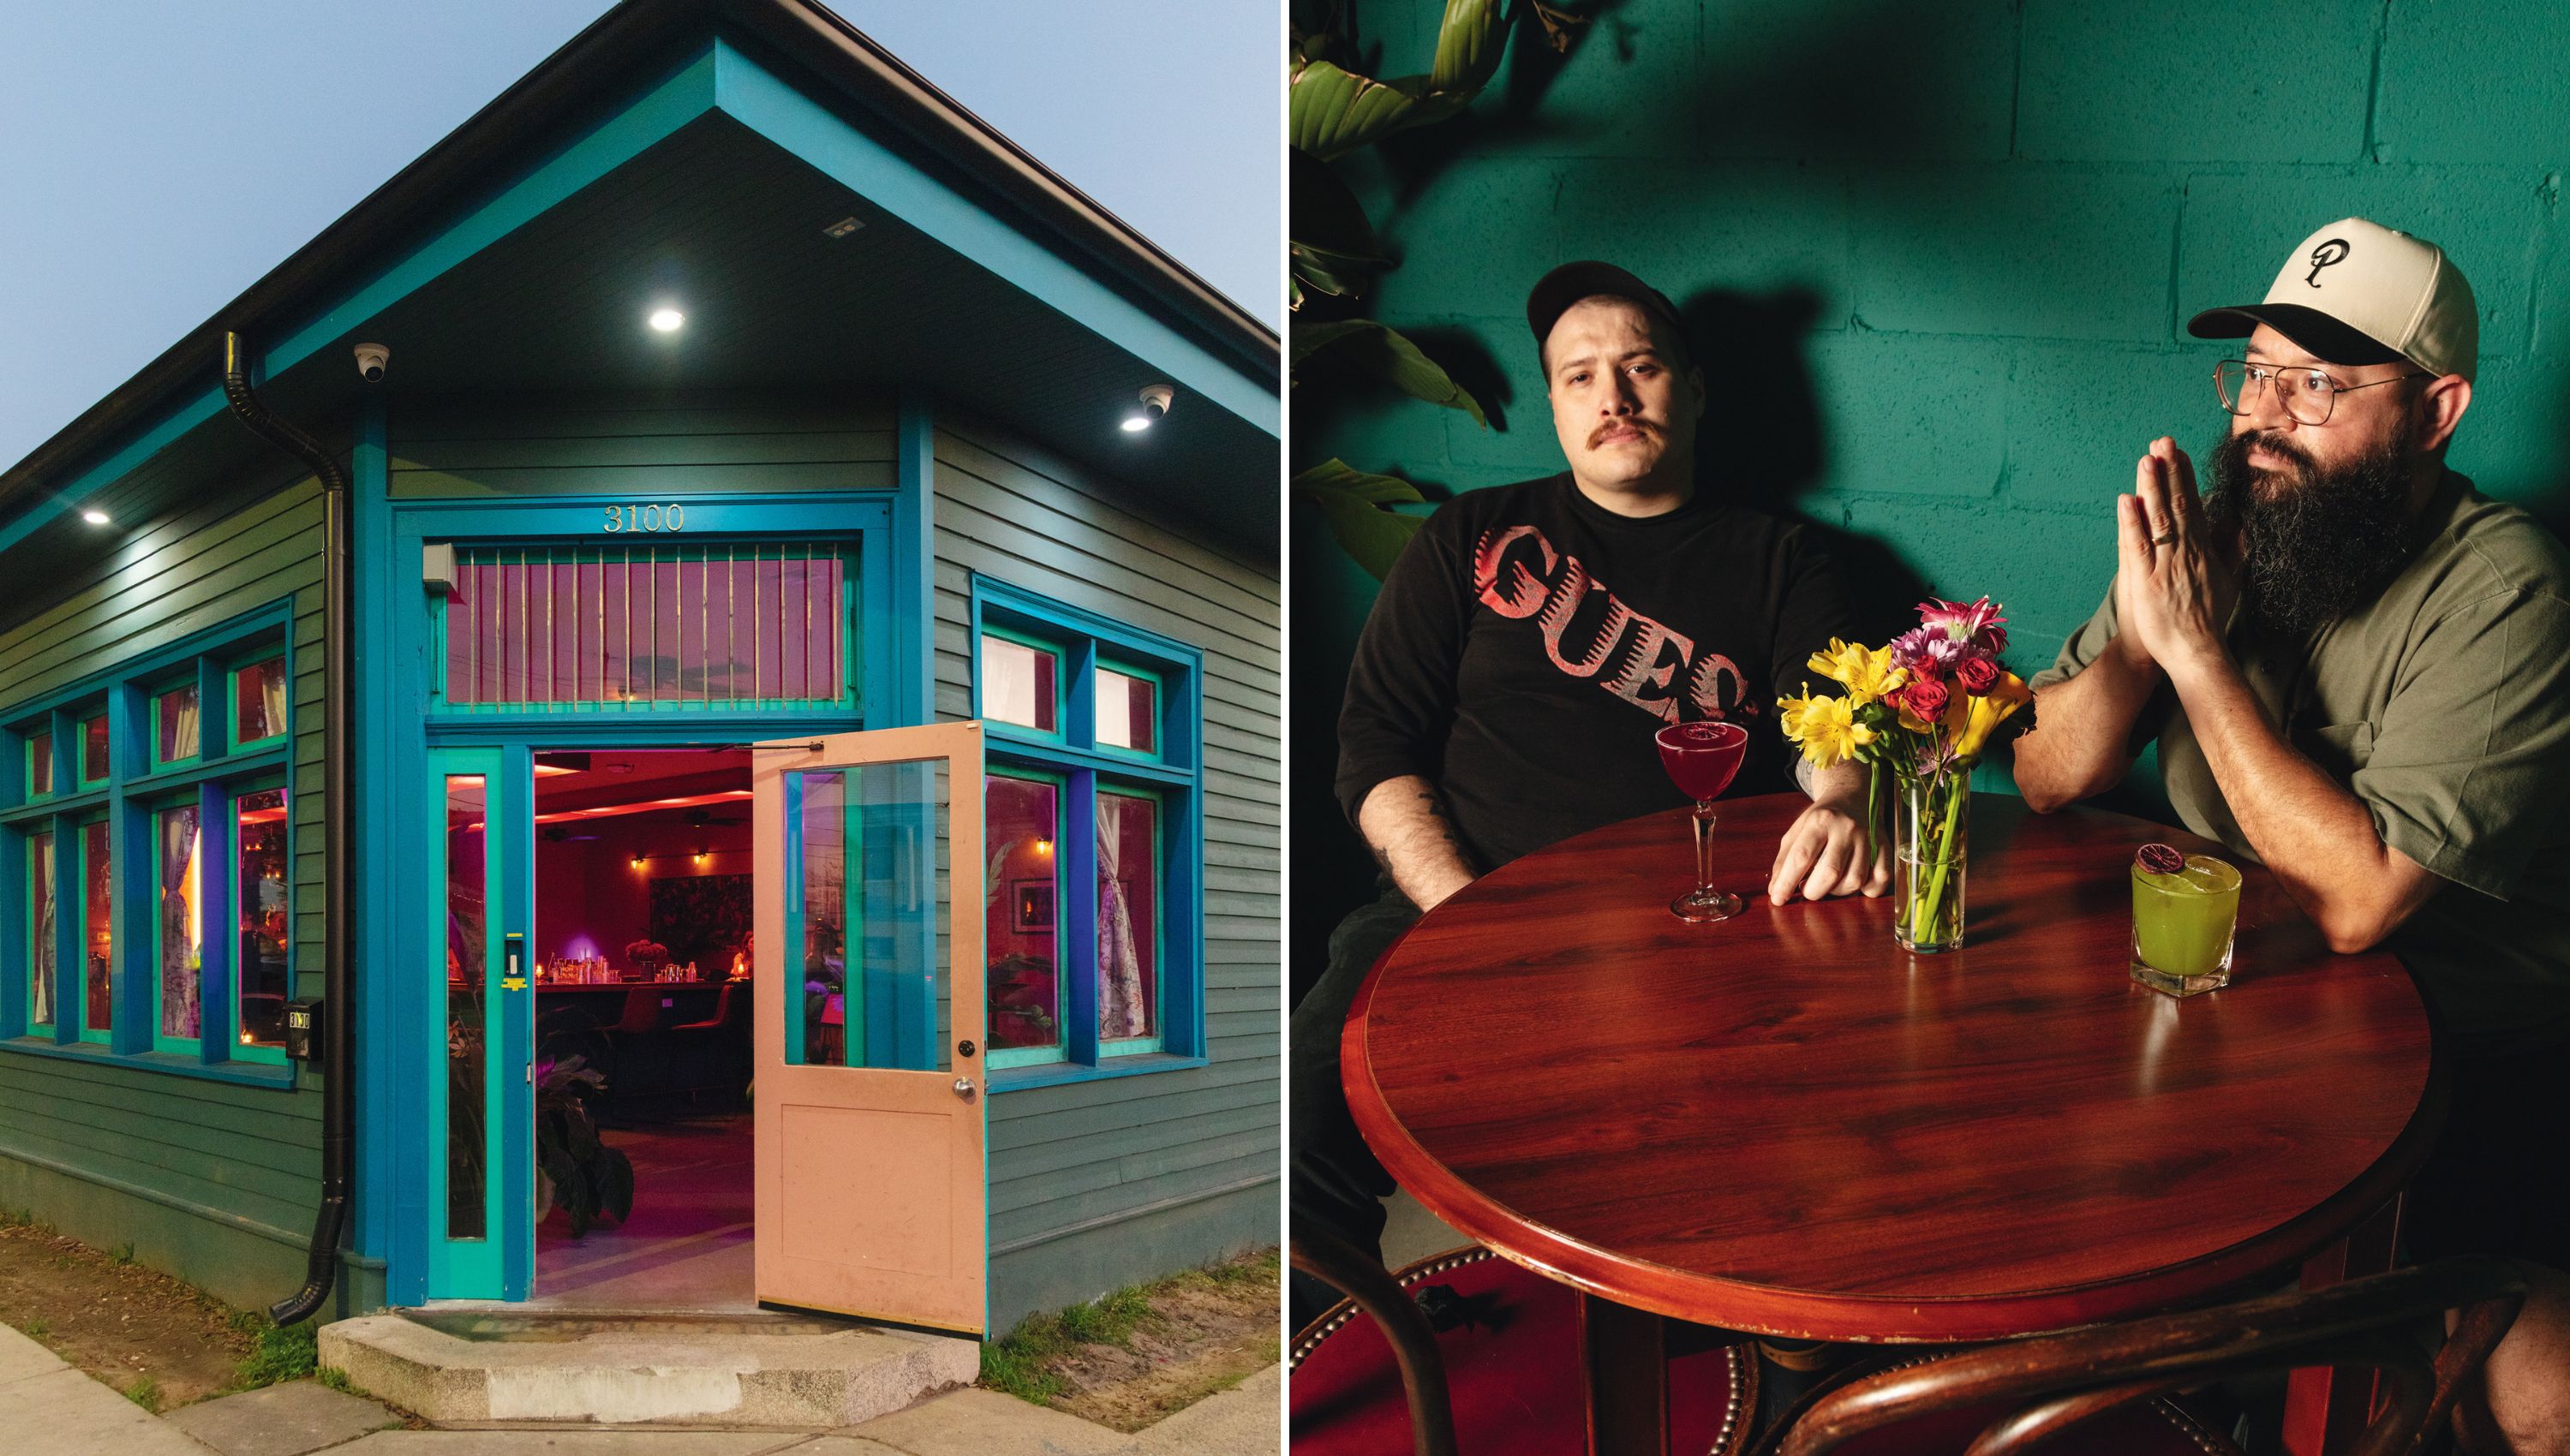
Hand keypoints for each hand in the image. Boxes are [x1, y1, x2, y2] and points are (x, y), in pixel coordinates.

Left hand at [1769, 792, 1889, 903]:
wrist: (1854, 797)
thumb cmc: (1822, 818)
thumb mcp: (1798, 830)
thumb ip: (1785, 860)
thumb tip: (1775, 891)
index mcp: (1820, 820)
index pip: (1801, 856)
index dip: (1787, 882)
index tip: (1778, 899)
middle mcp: (1846, 828)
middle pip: (1830, 872)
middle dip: (1814, 891)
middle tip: (1807, 890)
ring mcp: (1869, 838)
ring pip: (1855, 880)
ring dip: (1837, 892)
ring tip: (1828, 884)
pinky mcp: (1886, 846)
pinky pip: (1880, 879)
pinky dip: (1867, 890)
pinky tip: (1853, 883)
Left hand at [2115, 437, 2237, 678]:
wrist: (2197, 653)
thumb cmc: (2210, 619)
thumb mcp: (2230, 580)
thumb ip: (2232, 549)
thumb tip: (2238, 522)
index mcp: (2204, 551)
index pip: (2194, 506)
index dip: (2185, 478)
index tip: (2179, 453)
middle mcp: (2187, 553)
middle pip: (2177, 505)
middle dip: (2170, 471)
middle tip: (2162, 441)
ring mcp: (2167, 566)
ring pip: (2158, 520)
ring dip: (2152, 488)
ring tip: (2146, 459)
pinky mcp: (2148, 582)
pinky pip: (2139, 546)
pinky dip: (2133, 523)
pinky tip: (2127, 500)